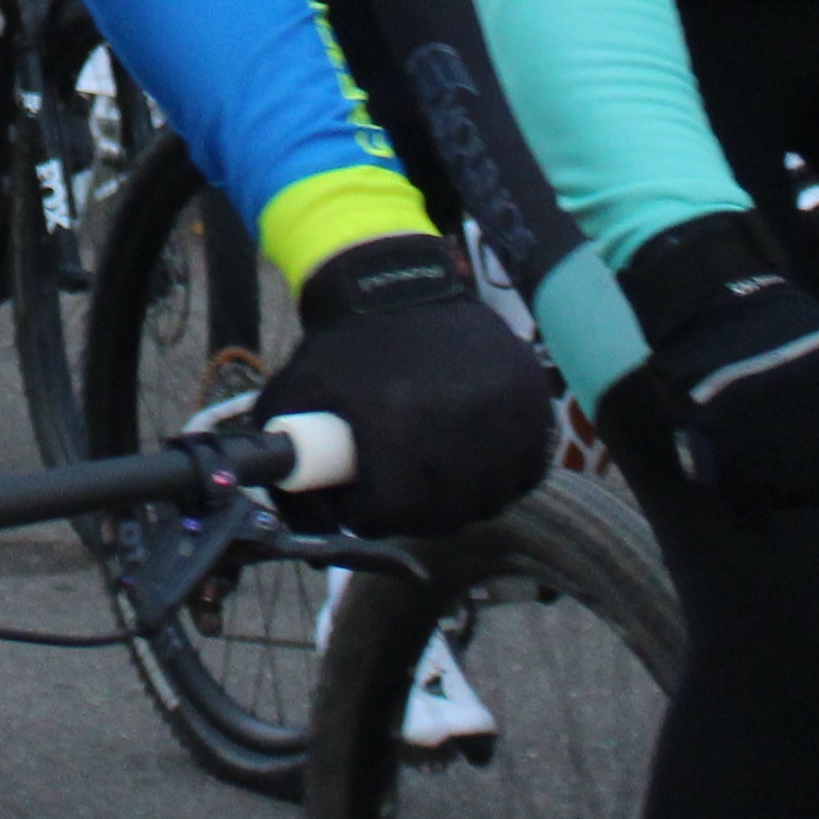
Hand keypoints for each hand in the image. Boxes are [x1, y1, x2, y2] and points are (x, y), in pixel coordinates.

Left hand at [252, 234, 554, 536]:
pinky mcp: (534, 400)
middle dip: (412, 514)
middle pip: (441, 515)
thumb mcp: (291, 398)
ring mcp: (504, 409)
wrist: (399, 284)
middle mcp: (457, 417)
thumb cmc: (343, 350)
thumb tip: (309, 534)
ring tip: (435, 474)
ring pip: (487, 500)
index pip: (388, 514)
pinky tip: (473, 459)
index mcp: (393, 421)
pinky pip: (527, 472)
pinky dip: (502, 476)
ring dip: (460, 500)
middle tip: (399, 493)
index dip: (367, 514)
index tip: (361, 499)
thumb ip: (283, 468)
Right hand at [602, 215, 818, 520]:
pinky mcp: (731, 416)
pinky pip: (751, 492)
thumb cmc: (802, 356)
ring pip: (805, 491)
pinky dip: (747, 499)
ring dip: (790, 490)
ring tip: (774, 447)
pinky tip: (741, 472)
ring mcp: (786, 397)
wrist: (719, 306)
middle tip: (813, 458)